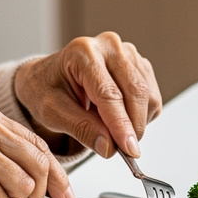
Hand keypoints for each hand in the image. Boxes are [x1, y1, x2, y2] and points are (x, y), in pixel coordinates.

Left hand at [13, 32, 161, 158]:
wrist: (47, 77)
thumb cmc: (45, 89)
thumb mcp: (52, 112)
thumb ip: (81, 129)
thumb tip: (109, 147)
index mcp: (83, 52)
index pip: (109, 93)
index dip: (121, 124)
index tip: (129, 150)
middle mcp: (109, 46)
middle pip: (136, 92)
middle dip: (133, 127)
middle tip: (124, 151)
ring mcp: (127, 53)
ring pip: (148, 96)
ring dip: (138, 122)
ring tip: (111, 128)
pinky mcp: (139, 64)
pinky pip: (152, 96)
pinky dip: (142, 115)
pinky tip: (120, 116)